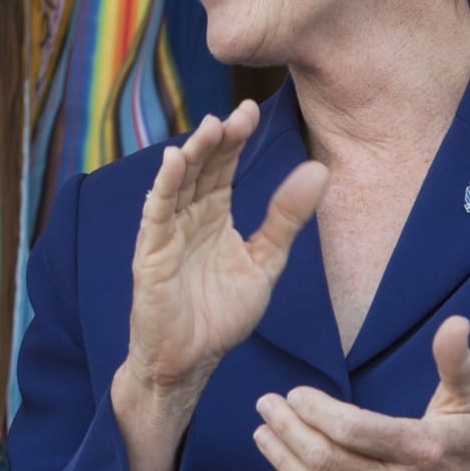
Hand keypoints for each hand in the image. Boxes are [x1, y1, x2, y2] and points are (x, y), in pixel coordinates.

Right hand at [121, 102, 328, 404]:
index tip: (250, 110)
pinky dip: (164, 187)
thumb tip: (319, 169)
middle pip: (200, 168)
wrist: (191, 361)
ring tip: (210, 127)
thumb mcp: (266, 261)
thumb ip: (287, 217)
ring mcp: (166, 233)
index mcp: (213, 215)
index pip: (223, 166)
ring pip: (178, 184)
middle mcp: (188, 217)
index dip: (235, 138)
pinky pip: (156, 214)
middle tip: (236, 114)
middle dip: (217, 140)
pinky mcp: (150, 254)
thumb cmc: (222, 314)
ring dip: (192, 155)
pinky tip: (174, 161)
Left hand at [251, 316, 469, 470]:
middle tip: (266, 406)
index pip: (353, 430)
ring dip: (285, 463)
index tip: (294, 393)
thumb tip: (456, 322)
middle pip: (329, 462)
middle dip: (288, 431)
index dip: (316, 411)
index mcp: (423, 450)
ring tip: (262, 435)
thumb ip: (455, 360)